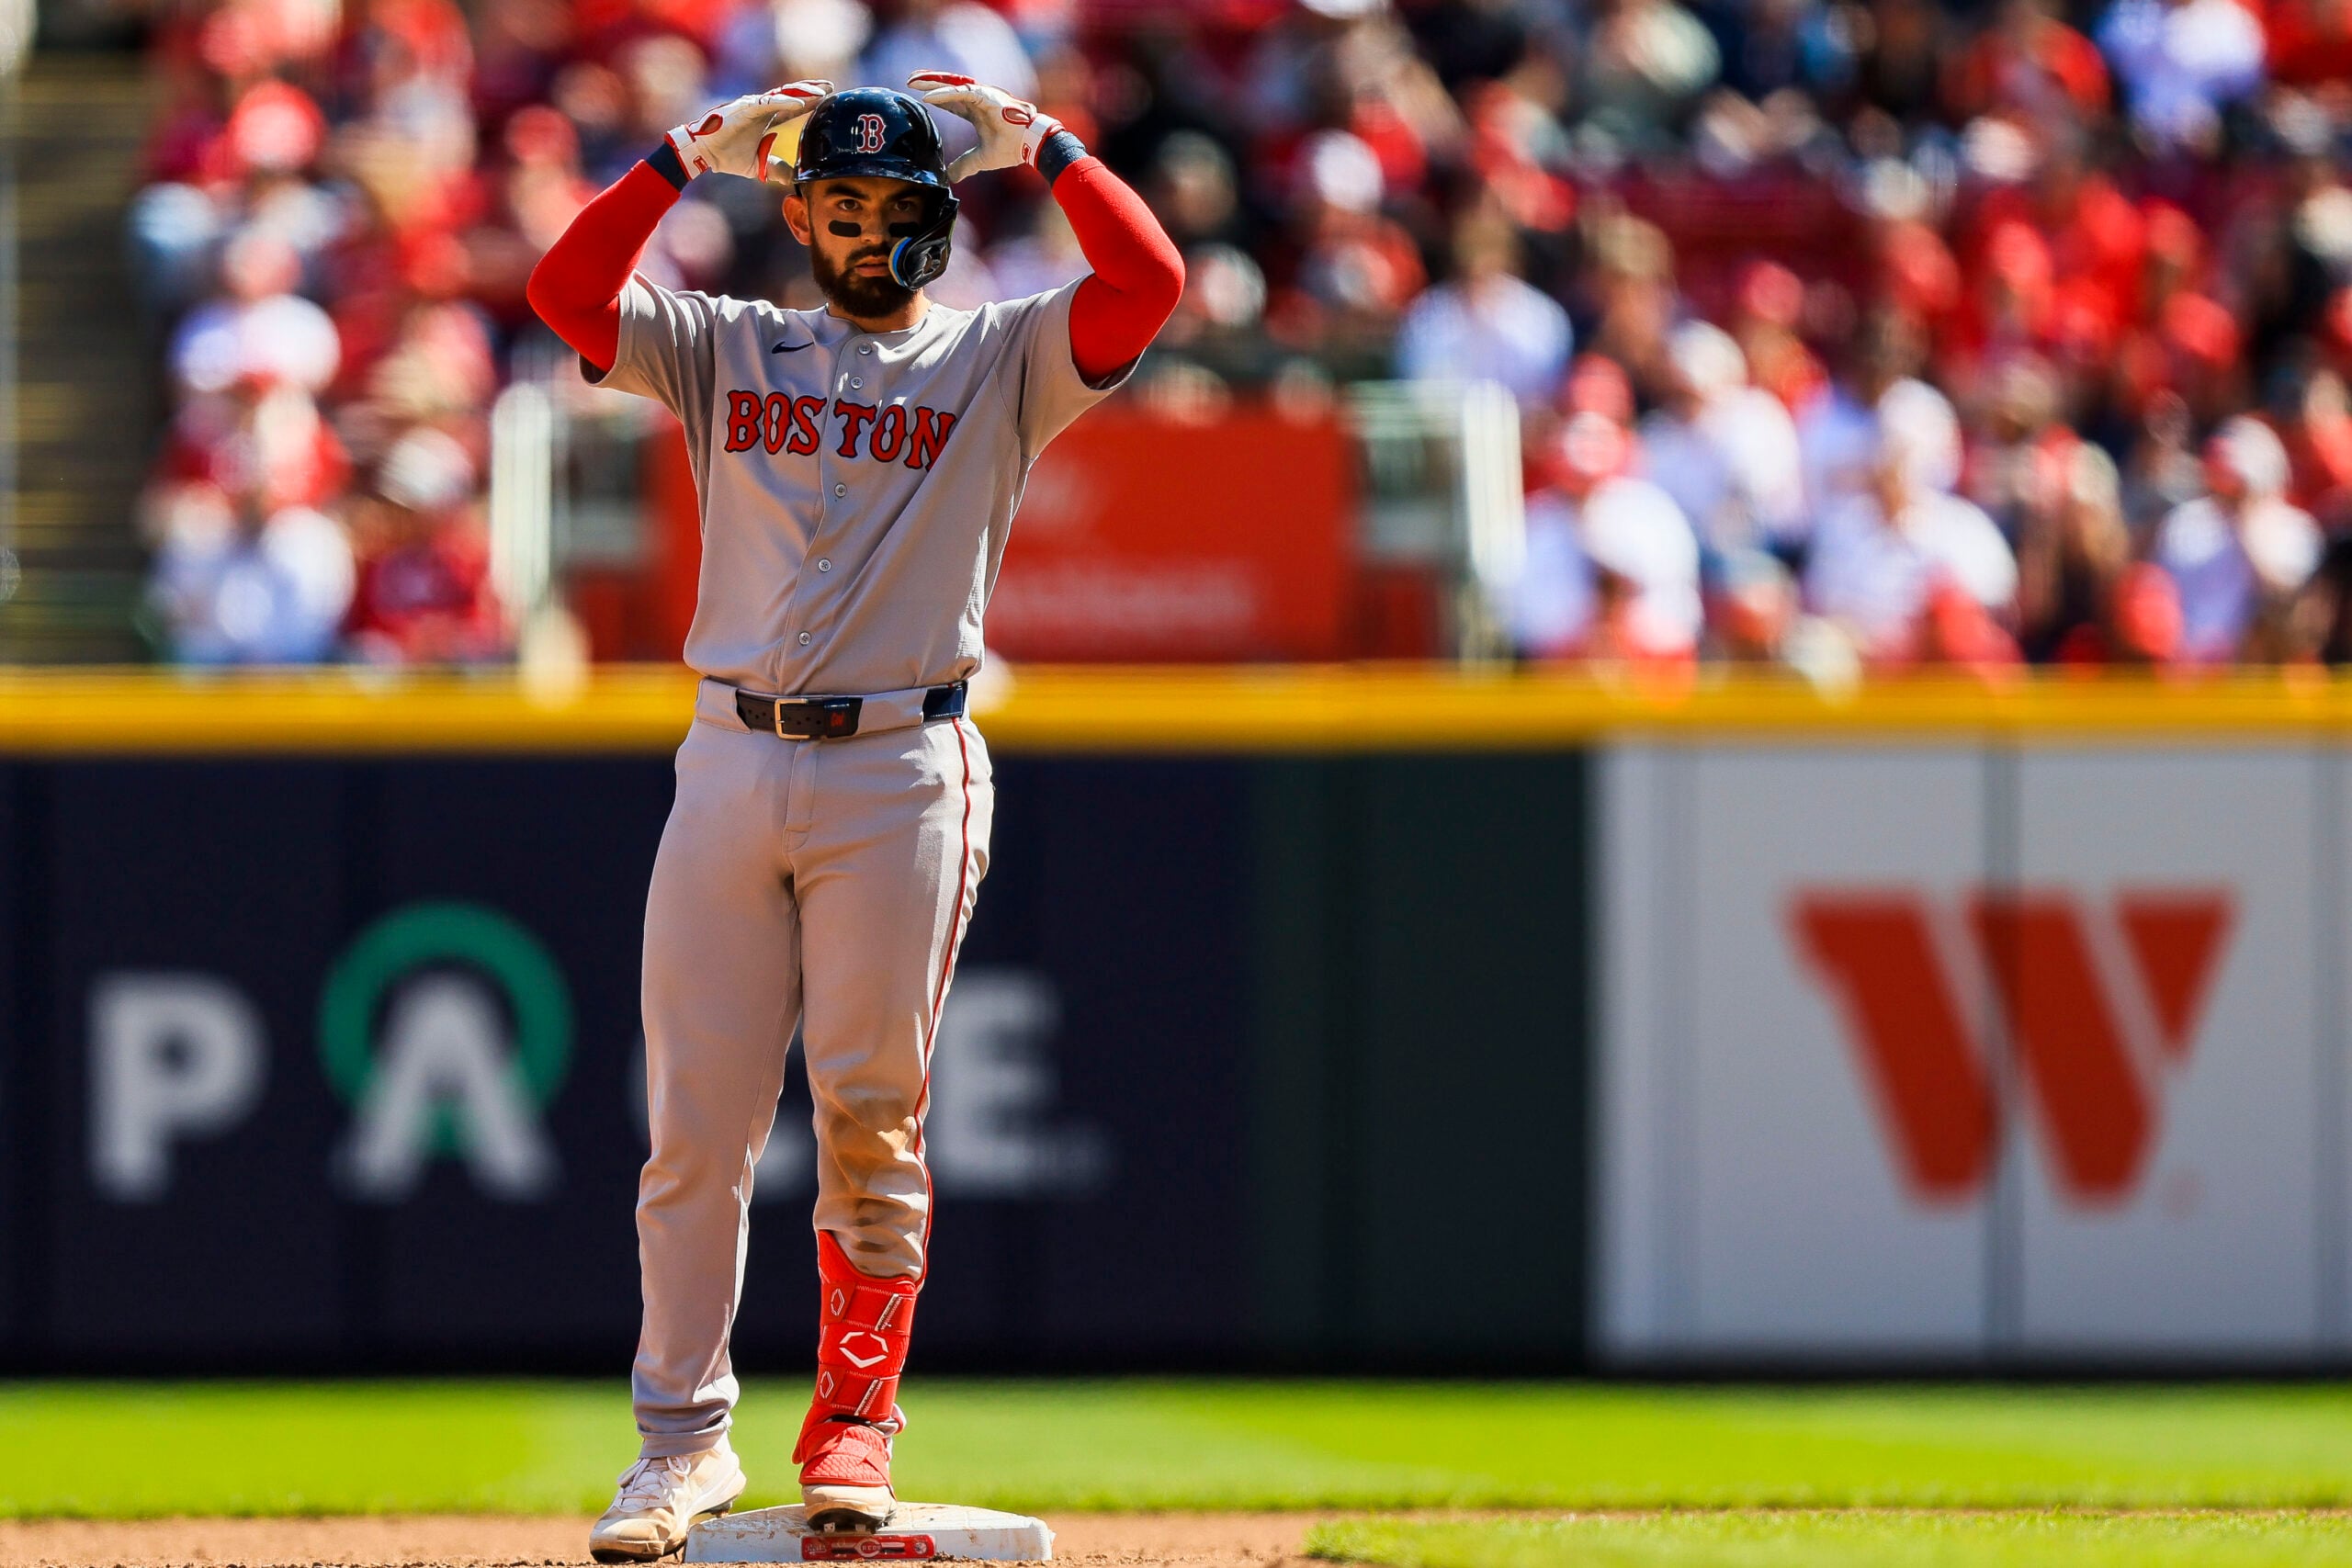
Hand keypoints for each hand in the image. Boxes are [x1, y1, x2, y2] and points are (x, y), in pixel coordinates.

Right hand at [665, 81, 831, 180]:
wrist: (703, 154)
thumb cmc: (725, 155)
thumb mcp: (758, 165)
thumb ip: (776, 169)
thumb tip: (794, 179)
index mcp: (765, 118)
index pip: (792, 106)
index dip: (810, 101)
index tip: (828, 99)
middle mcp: (760, 108)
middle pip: (791, 94)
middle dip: (812, 90)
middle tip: (832, 87)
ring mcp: (752, 106)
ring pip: (783, 94)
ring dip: (803, 92)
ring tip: (822, 91)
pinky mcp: (744, 109)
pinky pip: (768, 103)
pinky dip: (785, 102)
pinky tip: (802, 103)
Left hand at [908, 72, 1061, 180]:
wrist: (1031, 145)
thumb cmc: (1012, 148)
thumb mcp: (982, 159)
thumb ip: (965, 165)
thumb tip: (950, 176)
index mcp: (977, 111)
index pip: (952, 101)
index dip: (936, 99)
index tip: (919, 98)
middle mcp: (978, 100)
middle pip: (948, 88)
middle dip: (928, 83)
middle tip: (909, 80)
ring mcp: (982, 96)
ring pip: (951, 85)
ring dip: (931, 83)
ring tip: (912, 81)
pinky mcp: (986, 97)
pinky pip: (960, 93)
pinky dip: (943, 95)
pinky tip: (927, 98)